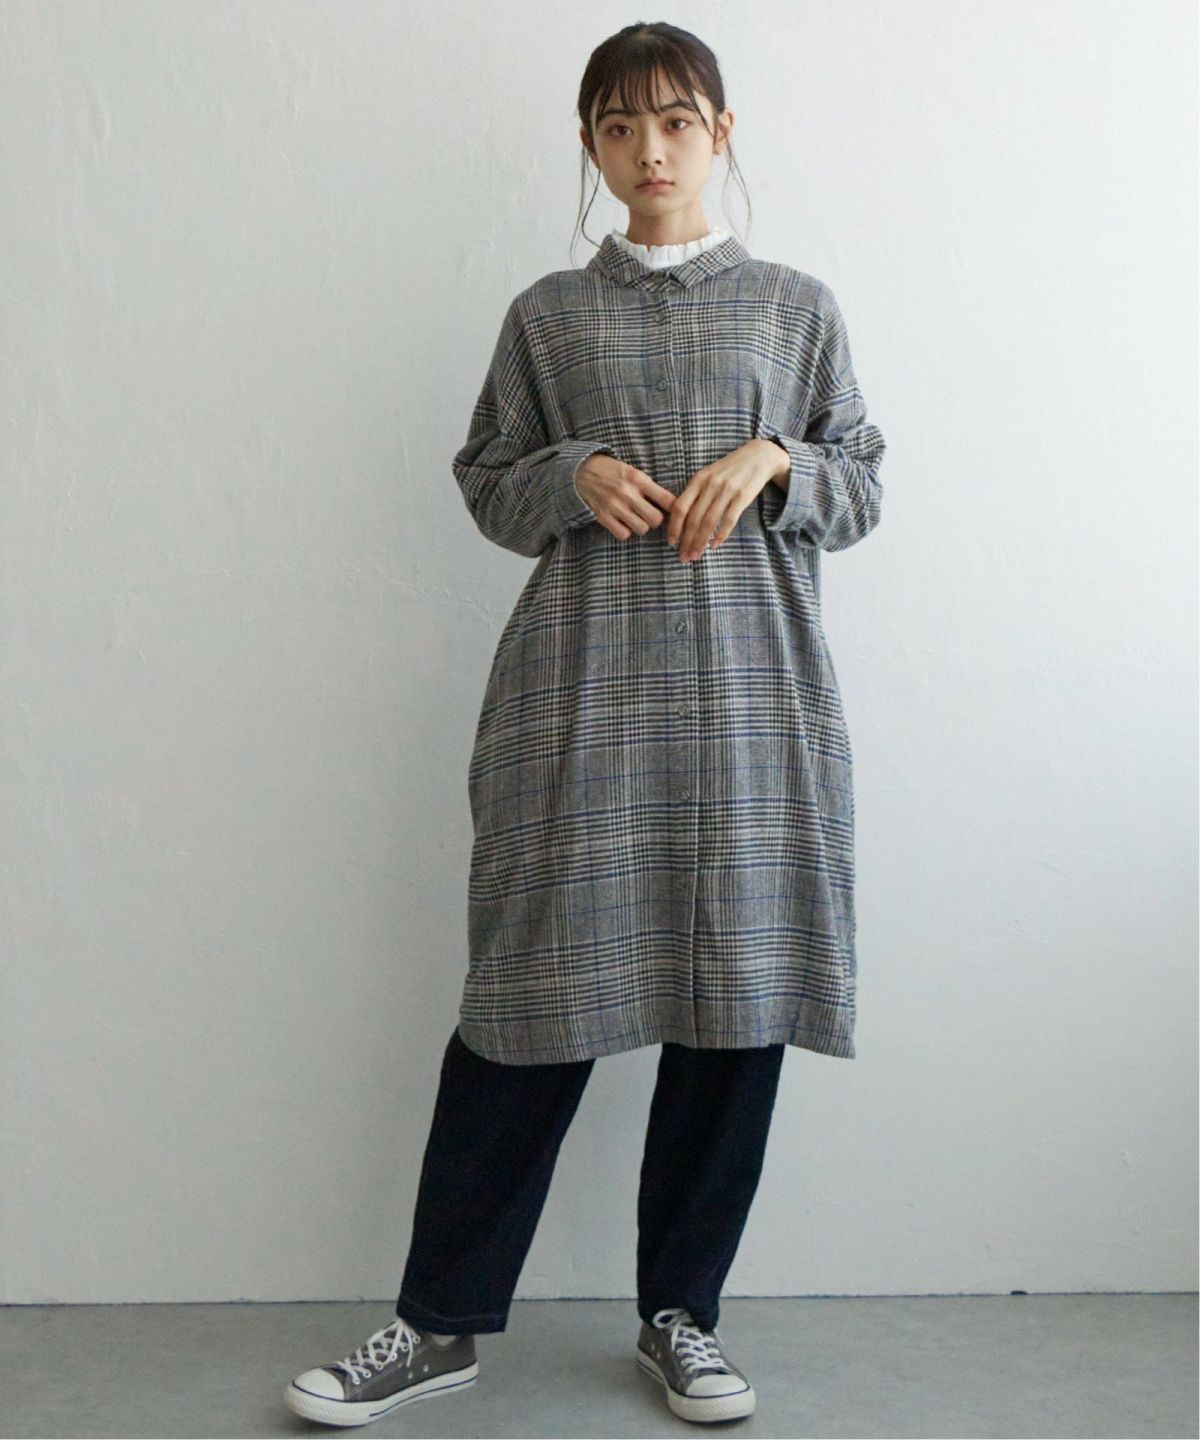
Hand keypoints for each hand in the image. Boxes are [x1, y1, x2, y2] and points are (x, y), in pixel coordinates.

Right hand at [574, 452, 676, 540]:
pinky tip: (623, 523)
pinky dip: (625, 531)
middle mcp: (627, 493)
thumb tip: (671, 504)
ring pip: (641, 529)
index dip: (674, 508)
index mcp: (638, 479)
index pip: (666, 499)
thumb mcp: (632, 471)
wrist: (581, 471)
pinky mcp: (603, 516)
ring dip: (641, 526)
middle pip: (656, 519)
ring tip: (636, 518)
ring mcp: (614, 506)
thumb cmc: (612, 472)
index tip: (671, 511)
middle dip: (655, 520)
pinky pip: (623, 534)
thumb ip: (649, 486)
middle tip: (650, 515)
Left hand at [666, 439, 789, 561]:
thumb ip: (695, 493)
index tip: (672, 543)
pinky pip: (728, 520)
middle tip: (684, 557)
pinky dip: (720, 535)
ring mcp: (726, 490)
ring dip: (701, 542)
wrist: (758, 456)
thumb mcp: (708, 475)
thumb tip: (680, 519)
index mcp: (698, 480)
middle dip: (687, 541)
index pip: (680, 507)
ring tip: (696, 555)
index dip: (674, 527)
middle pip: (693, 519)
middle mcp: (710, 485)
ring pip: (709, 522)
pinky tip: (714, 545)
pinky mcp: (742, 497)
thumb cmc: (729, 469)